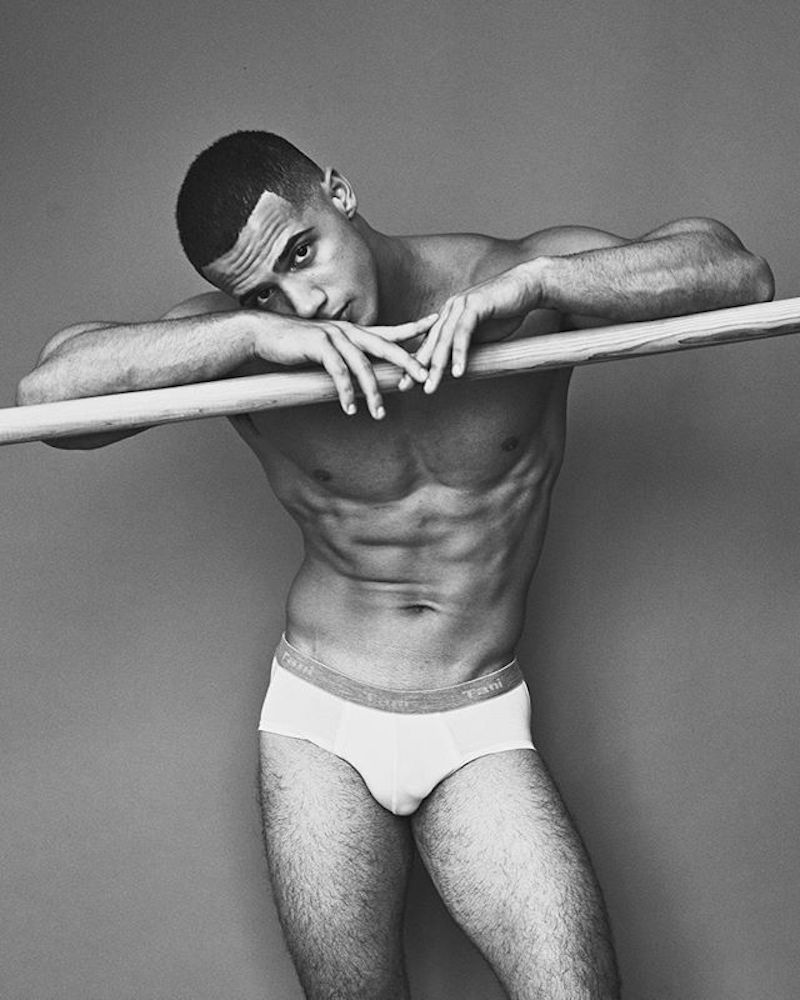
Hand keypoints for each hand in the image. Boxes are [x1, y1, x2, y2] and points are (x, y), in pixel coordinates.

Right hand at [252, 312, 435, 418]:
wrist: (265, 334)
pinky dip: (345, 391)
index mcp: (353, 331)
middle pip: (385, 346)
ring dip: (372, 391)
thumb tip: (364, 374)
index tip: (436, 323)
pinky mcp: (318, 346)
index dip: (413, 327)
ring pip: (362, 365)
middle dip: (408, 362)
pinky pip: (338, 371)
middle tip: (426, 378)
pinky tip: (349, 408)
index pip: (390, 330)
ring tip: (379, 413)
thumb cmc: (297, 344)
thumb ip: (347, 358)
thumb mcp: (328, 349)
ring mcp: (333, 337)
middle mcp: (348, 331)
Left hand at [399, 261, 541, 393]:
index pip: (429, 343)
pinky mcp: (475, 305)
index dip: (417, 363)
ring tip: (431, 386)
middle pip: (430, 343)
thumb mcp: (483, 335)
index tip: (405, 383)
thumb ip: (468, 348)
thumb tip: (457, 369)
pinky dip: (459, 352)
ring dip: (437, 365)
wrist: (529, 287)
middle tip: (405, 387)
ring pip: (444, 340)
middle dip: (417, 367)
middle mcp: (450, 309)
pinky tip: (458, 371)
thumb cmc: (507, 312)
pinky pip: (463, 332)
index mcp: (449, 316)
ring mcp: (461, 305)